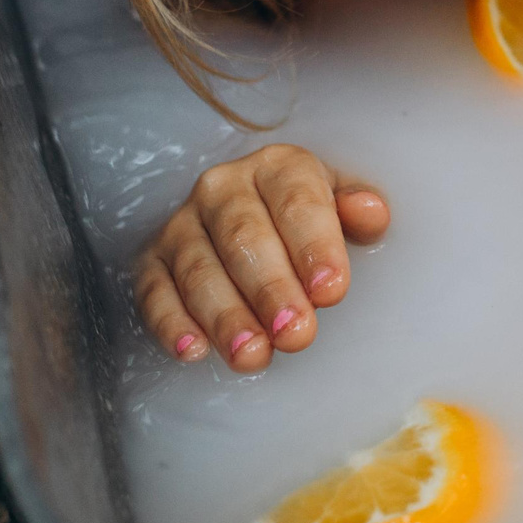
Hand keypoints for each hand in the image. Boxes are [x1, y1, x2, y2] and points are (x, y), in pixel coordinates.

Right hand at [133, 144, 389, 370]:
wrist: (251, 218)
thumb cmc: (305, 221)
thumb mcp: (338, 207)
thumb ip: (356, 211)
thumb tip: (371, 212)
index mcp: (276, 167)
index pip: (296, 201)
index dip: (314, 246)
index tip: (331, 291)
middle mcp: (222, 188)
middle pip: (244, 237)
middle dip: (271, 289)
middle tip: (296, 334)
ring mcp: (182, 225)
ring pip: (200, 269)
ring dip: (225, 315)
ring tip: (252, 355)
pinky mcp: (152, 262)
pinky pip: (155, 292)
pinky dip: (171, 322)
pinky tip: (193, 351)